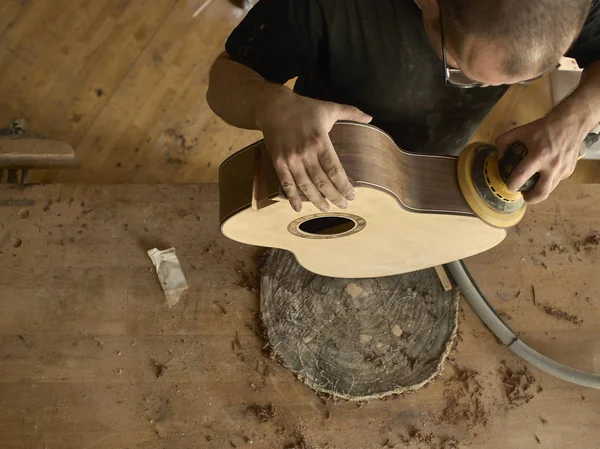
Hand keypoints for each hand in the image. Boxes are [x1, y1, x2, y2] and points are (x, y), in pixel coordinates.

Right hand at [257, 92, 371, 211]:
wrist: (273, 107)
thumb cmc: (303, 108)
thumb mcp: (329, 107)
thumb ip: (351, 112)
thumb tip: (370, 117)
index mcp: (320, 141)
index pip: (335, 170)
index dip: (344, 186)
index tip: (352, 195)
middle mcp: (305, 153)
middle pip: (322, 182)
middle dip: (334, 197)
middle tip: (343, 205)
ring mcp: (291, 159)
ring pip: (305, 186)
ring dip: (317, 200)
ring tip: (326, 208)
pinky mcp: (278, 162)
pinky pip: (286, 184)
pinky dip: (292, 198)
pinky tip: (299, 208)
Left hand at [495, 116, 584, 203]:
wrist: (571, 123)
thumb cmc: (544, 128)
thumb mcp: (520, 131)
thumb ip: (504, 142)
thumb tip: (499, 158)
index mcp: (539, 155)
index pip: (522, 176)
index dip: (512, 184)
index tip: (509, 185)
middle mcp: (553, 165)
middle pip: (540, 192)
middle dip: (529, 198)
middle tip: (523, 194)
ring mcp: (563, 169)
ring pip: (549, 190)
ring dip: (538, 193)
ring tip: (531, 189)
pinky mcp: (569, 171)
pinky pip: (556, 182)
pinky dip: (547, 182)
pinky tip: (543, 175)